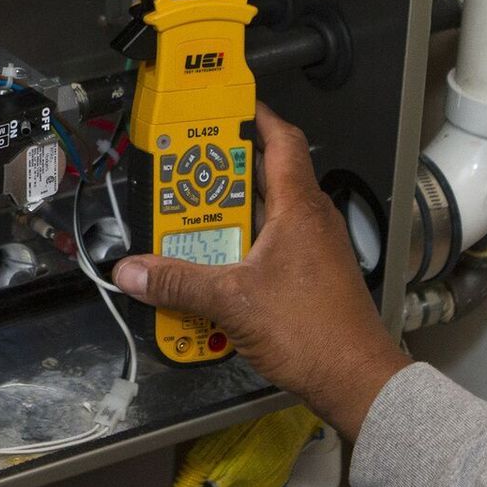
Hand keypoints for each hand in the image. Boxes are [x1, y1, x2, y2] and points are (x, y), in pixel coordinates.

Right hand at [113, 105, 409, 438]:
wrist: (356, 380)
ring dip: (230, 215)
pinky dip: (241, 248)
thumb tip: (130, 271)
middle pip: (266, 178)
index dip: (256, 117)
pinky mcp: (311, 277)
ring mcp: (314, 250)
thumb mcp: (233, 302)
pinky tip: (212, 266)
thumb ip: (178, 283)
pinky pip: (270, 248)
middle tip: (183, 171)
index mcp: (300, 207)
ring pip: (266, 216)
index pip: (282, 141)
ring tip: (187, 217)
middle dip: (223, 173)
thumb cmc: (310, 330)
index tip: (224, 106)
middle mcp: (310, 221)